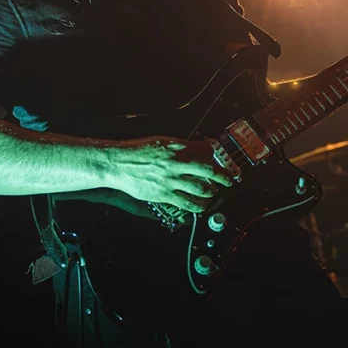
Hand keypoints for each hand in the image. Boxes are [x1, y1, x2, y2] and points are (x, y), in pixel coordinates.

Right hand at [109, 137, 236, 211]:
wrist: (118, 163)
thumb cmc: (137, 151)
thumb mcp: (161, 141)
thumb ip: (180, 146)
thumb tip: (196, 148)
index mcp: (177, 148)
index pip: (206, 152)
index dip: (215, 156)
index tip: (219, 160)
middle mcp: (177, 164)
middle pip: (209, 171)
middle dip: (223, 176)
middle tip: (229, 179)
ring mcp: (171, 181)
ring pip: (201, 189)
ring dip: (211, 191)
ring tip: (213, 192)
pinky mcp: (164, 195)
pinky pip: (186, 203)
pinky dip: (197, 206)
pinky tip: (201, 206)